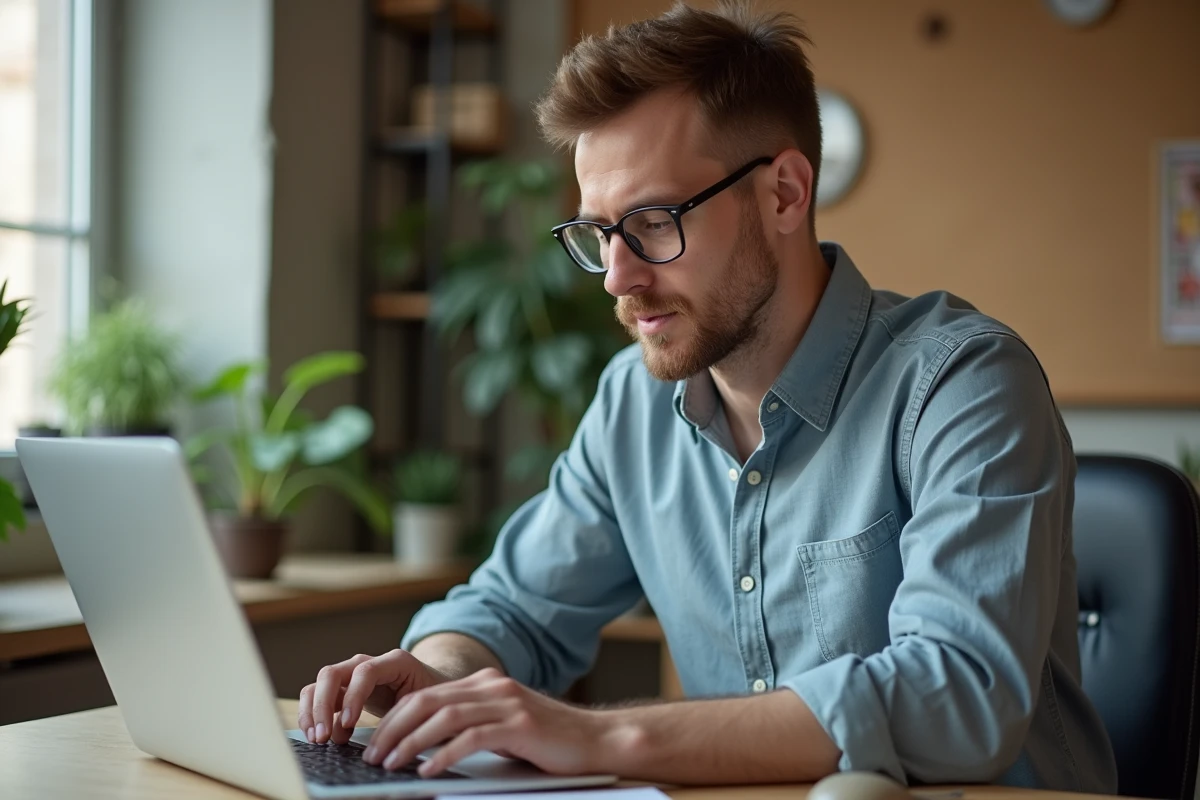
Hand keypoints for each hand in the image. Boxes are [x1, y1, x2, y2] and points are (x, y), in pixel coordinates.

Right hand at [298, 649, 447, 745]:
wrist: (429, 687)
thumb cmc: (430, 695)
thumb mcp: (427, 702)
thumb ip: (411, 714)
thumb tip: (390, 743)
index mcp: (394, 661)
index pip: (364, 672)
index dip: (353, 697)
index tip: (347, 723)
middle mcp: (367, 663)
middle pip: (332, 673)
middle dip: (323, 706)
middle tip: (323, 736)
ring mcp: (351, 674)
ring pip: (319, 684)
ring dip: (312, 711)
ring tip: (318, 740)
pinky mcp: (342, 690)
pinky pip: (317, 696)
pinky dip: (312, 715)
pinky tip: (317, 736)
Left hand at [361, 667, 614, 776]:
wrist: (596, 740)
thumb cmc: (548, 741)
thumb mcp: (503, 727)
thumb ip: (471, 727)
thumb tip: (424, 748)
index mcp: (485, 683)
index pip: (426, 694)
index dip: (395, 718)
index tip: (375, 742)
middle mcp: (492, 686)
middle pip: (427, 701)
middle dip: (393, 729)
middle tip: (373, 755)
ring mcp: (506, 702)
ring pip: (443, 718)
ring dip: (410, 742)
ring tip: (391, 764)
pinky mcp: (519, 724)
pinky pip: (470, 738)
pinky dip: (443, 755)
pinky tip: (427, 771)